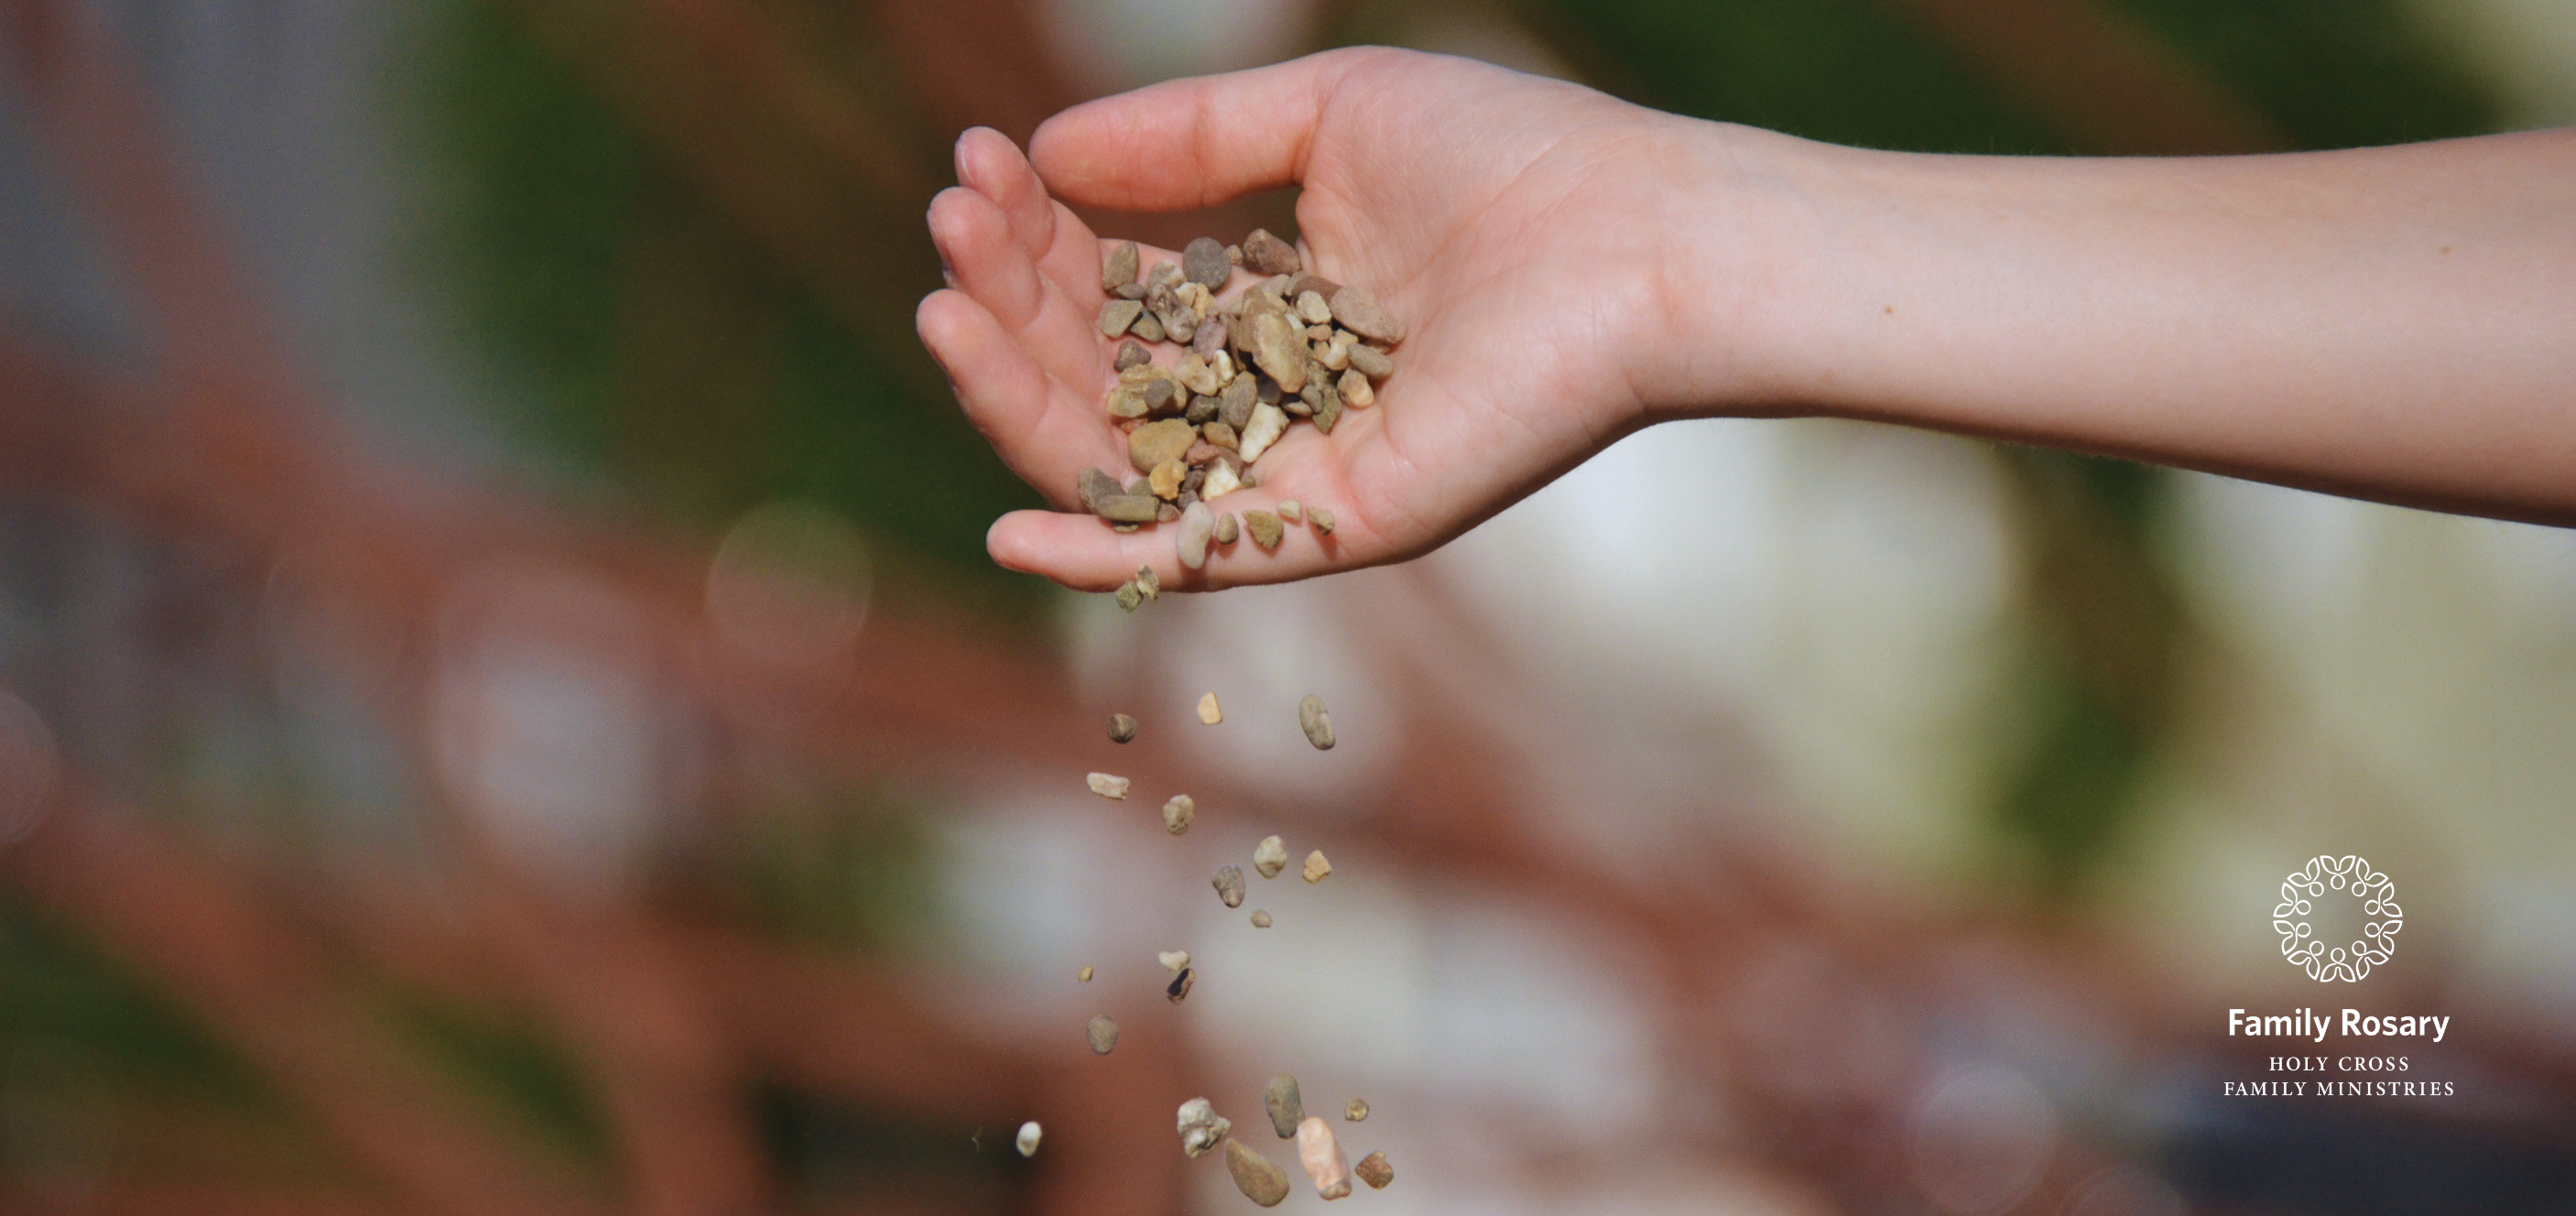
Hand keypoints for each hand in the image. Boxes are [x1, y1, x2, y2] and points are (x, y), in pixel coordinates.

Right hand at [918, 47, 1738, 589]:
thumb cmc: (1512, 160)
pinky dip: (1100, 550)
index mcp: (1271, 304)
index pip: (1112, 288)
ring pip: (1120, 459)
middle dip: (1009, 301)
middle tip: (946, 225)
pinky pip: (1197, 552)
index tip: (970, 169)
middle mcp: (1274, 395)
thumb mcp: (1323, 115)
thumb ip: (1186, 137)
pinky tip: (1008, 519)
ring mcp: (1299, 466)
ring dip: (1017, 396)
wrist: (1638, 237)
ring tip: (944, 308)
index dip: (1033, 235)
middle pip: (1097, 372)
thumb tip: (1043, 149)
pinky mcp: (1337, 520)